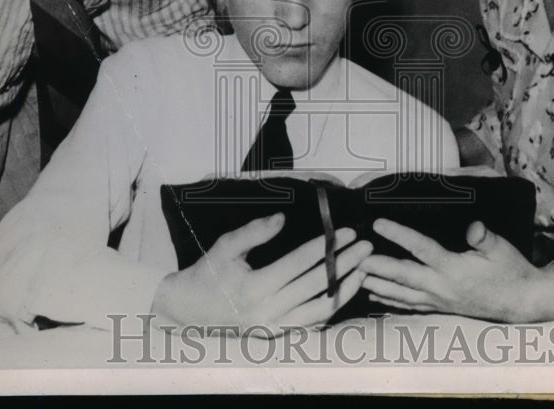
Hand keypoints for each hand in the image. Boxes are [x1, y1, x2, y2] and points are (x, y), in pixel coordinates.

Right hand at [151, 213, 372, 333]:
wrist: (188, 310)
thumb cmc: (207, 274)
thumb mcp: (226, 247)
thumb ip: (255, 231)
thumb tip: (282, 218)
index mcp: (255, 287)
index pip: (300, 263)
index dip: (326, 246)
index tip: (347, 232)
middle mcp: (268, 312)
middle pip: (317, 286)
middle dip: (345, 263)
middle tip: (366, 246)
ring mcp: (274, 327)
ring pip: (321, 309)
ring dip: (346, 288)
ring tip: (363, 269)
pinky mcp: (278, 335)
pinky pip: (312, 322)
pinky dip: (332, 307)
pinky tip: (345, 291)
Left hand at [359, 219, 553, 322]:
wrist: (522, 301)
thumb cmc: (511, 270)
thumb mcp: (501, 248)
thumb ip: (484, 238)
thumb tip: (474, 227)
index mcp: (453, 269)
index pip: (420, 249)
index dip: (398, 235)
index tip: (378, 224)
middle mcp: (442, 287)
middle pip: (402, 276)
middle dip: (376, 267)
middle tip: (354, 257)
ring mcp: (440, 300)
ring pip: (401, 294)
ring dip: (377, 285)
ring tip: (356, 276)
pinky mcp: (441, 308)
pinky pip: (410, 306)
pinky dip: (390, 301)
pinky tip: (376, 297)